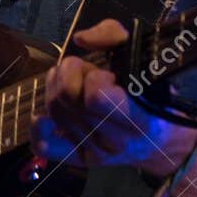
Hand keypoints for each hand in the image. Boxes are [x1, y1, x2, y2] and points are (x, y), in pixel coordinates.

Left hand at [31, 19, 196, 173]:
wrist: (156, 141)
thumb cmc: (148, 94)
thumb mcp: (139, 55)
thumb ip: (113, 35)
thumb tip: (80, 39)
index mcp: (137, 117)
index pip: (95, 97)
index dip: (93, 77)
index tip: (106, 75)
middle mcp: (116, 141)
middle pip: (67, 98)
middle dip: (71, 74)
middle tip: (86, 72)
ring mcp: (96, 153)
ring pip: (54, 111)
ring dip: (56, 88)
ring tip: (73, 85)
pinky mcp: (79, 160)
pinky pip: (45, 146)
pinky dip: (40, 126)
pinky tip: (46, 115)